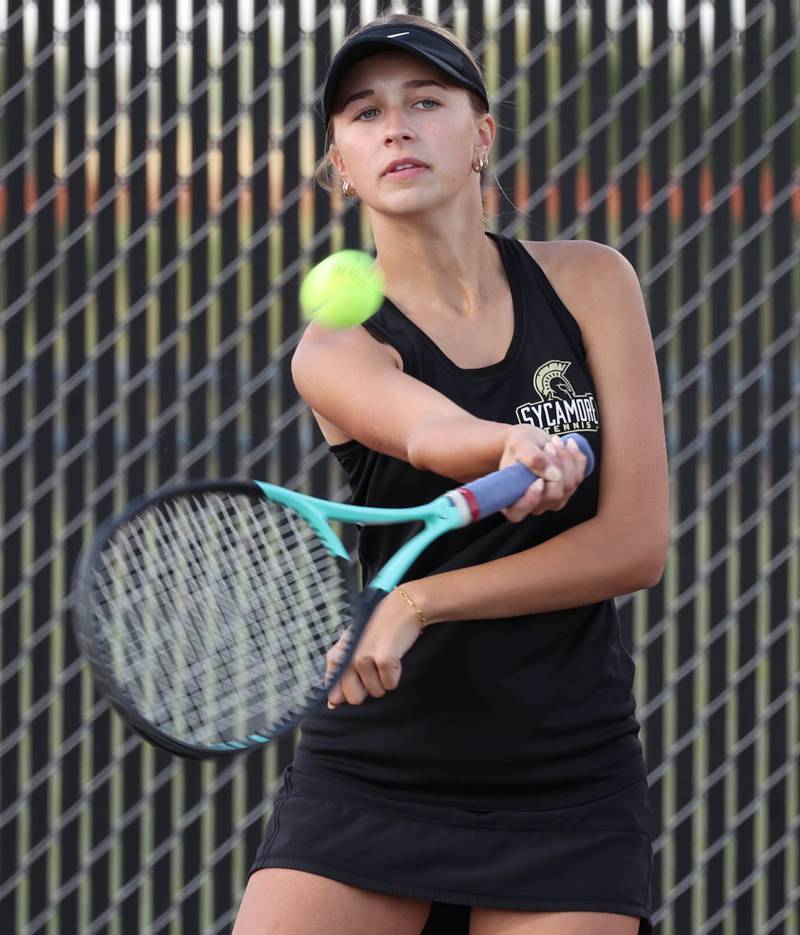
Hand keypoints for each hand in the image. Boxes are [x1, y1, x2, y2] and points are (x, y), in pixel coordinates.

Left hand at [325, 589, 422, 708]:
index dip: (348, 691)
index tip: (360, 679)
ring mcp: (364, 658)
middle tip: (375, 667)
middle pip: (355, 698)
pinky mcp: (383, 660)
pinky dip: (396, 675)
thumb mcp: (353, 645)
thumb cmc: (378, 626)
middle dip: (368, 688)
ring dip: (384, 680)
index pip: (333, 691)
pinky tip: (395, 657)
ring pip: (376, 692)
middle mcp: (347, 657)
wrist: (403, 607)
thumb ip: (340, 673)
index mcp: (338, 654)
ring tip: (386, 657)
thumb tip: (333, 704)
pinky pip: (390, 685)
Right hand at [499, 427, 587, 521]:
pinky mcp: (566, 492)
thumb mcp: (519, 443)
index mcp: (510, 498)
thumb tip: (553, 474)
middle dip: (556, 466)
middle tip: (548, 445)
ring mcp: (551, 501)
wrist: (531, 441)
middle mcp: (532, 505)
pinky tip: (569, 445)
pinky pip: (578, 478)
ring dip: (566, 459)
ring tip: (554, 441)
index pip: (517, 512)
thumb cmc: (519, 444)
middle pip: (553, 495)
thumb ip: (532, 457)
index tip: (538, 481)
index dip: (530, 500)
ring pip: (569, 485)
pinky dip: (576, 459)